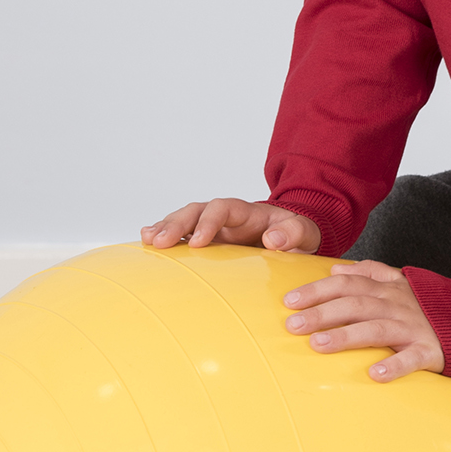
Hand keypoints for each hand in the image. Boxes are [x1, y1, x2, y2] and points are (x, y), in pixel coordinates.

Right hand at [142, 198, 321, 253]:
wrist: (292, 238)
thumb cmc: (296, 235)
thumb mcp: (305, 234)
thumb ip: (294, 233)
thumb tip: (273, 240)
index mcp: (247, 212)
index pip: (223, 208)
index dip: (209, 222)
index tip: (199, 242)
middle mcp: (225, 217)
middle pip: (196, 211)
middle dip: (177, 224)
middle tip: (161, 241)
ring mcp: (212, 228)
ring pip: (184, 220)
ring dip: (165, 228)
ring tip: (147, 241)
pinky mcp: (205, 241)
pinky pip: (181, 235)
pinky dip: (164, 236)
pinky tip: (145, 243)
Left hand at [283, 260, 445, 381]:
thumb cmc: (430, 304)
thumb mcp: (401, 281)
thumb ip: (370, 272)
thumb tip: (336, 269)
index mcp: (387, 289)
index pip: (347, 283)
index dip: (318, 290)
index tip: (290, 301)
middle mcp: (397, 305)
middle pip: (355, 304)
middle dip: (323, 313)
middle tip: (293, 325)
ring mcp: (414, 328)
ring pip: (376, 329)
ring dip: (347, 336)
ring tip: (318, 345)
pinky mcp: (431, 350)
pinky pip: (412, 358)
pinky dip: (395, 365)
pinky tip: (376, 375)